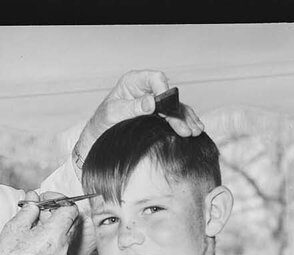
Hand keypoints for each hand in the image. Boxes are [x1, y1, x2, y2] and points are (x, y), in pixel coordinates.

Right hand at [0, 191, 79, 254]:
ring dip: (55, 223)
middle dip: (57, 210)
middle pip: (71, 220)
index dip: (59, 199)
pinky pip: (61, 244)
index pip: (71, 209)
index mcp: (54, 235)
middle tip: (39, 210)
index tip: (44, 199)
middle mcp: (62, 247)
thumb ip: (29, 209)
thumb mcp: (14, 227)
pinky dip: (52, 236)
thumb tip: (34, 197)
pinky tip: (34, 237)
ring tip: (34, 224)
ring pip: (67, 232)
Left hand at [74, 70, 203, 166]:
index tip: (166, 109)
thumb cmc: (102, 122)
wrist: (99, 136)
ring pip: (175, 106)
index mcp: (134, 81)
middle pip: (169, 95)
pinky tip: (194, 130)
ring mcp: (155, 101)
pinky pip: (175, 115)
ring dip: (185, 119)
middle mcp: (147, 88)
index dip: (164, 91)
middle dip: (178, 111)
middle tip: (185, 128)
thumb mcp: (114, 113)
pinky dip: (184, 122)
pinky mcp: (159, 114)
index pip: (156, 79)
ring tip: (195, 131)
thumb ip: (133, 107)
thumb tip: (152, 102)